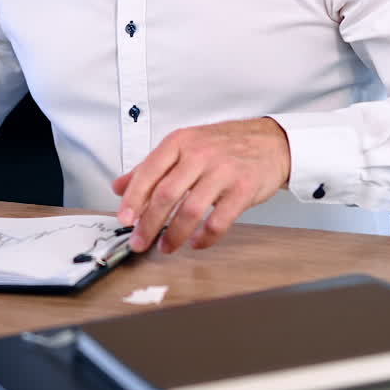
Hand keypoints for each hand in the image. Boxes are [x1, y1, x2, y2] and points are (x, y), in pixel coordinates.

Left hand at [112, 117, 290, 254]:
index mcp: (180, 142)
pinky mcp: (242, 189)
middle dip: (148, 224)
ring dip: (174, 235)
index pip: (149, 171)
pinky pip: (218, 221)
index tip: (123, 219)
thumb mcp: (185, 145)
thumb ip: (151, 167)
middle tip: (139, 242)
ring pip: (190, 210)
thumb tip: (119, 187)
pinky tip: (196, 243)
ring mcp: (222, 171)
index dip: (133, 198)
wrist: (270, 141)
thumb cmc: (224, 145)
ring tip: (165, 247)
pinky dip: (204, 238)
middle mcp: (199, 154)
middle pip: (166, 194)